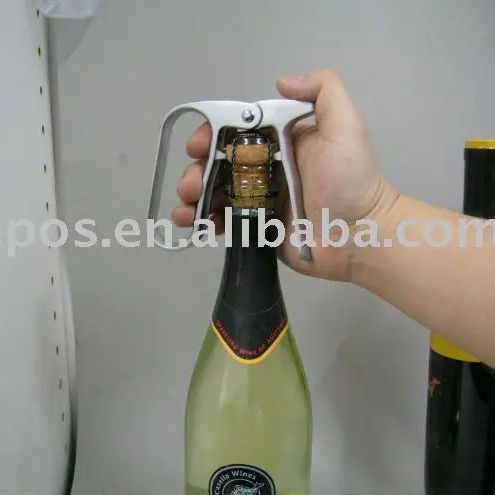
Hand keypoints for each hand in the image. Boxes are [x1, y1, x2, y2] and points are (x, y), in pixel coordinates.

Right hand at [173, 69, 397, 281]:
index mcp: (280, 143)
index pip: (236, 132)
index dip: (212, 135)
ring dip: (193, 195)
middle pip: (219, 164)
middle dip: (197, 170)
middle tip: (191, 185)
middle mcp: (266, 169)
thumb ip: (322, 92)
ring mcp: (259, 201)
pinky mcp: (256, 228)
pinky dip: (202, 220)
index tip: (198, 147)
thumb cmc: (349, 182)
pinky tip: (192, 223)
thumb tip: (281, 80)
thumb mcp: (344, 127)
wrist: (359, 237)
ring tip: (187, 207)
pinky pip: (223, 221)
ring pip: (215, 192)